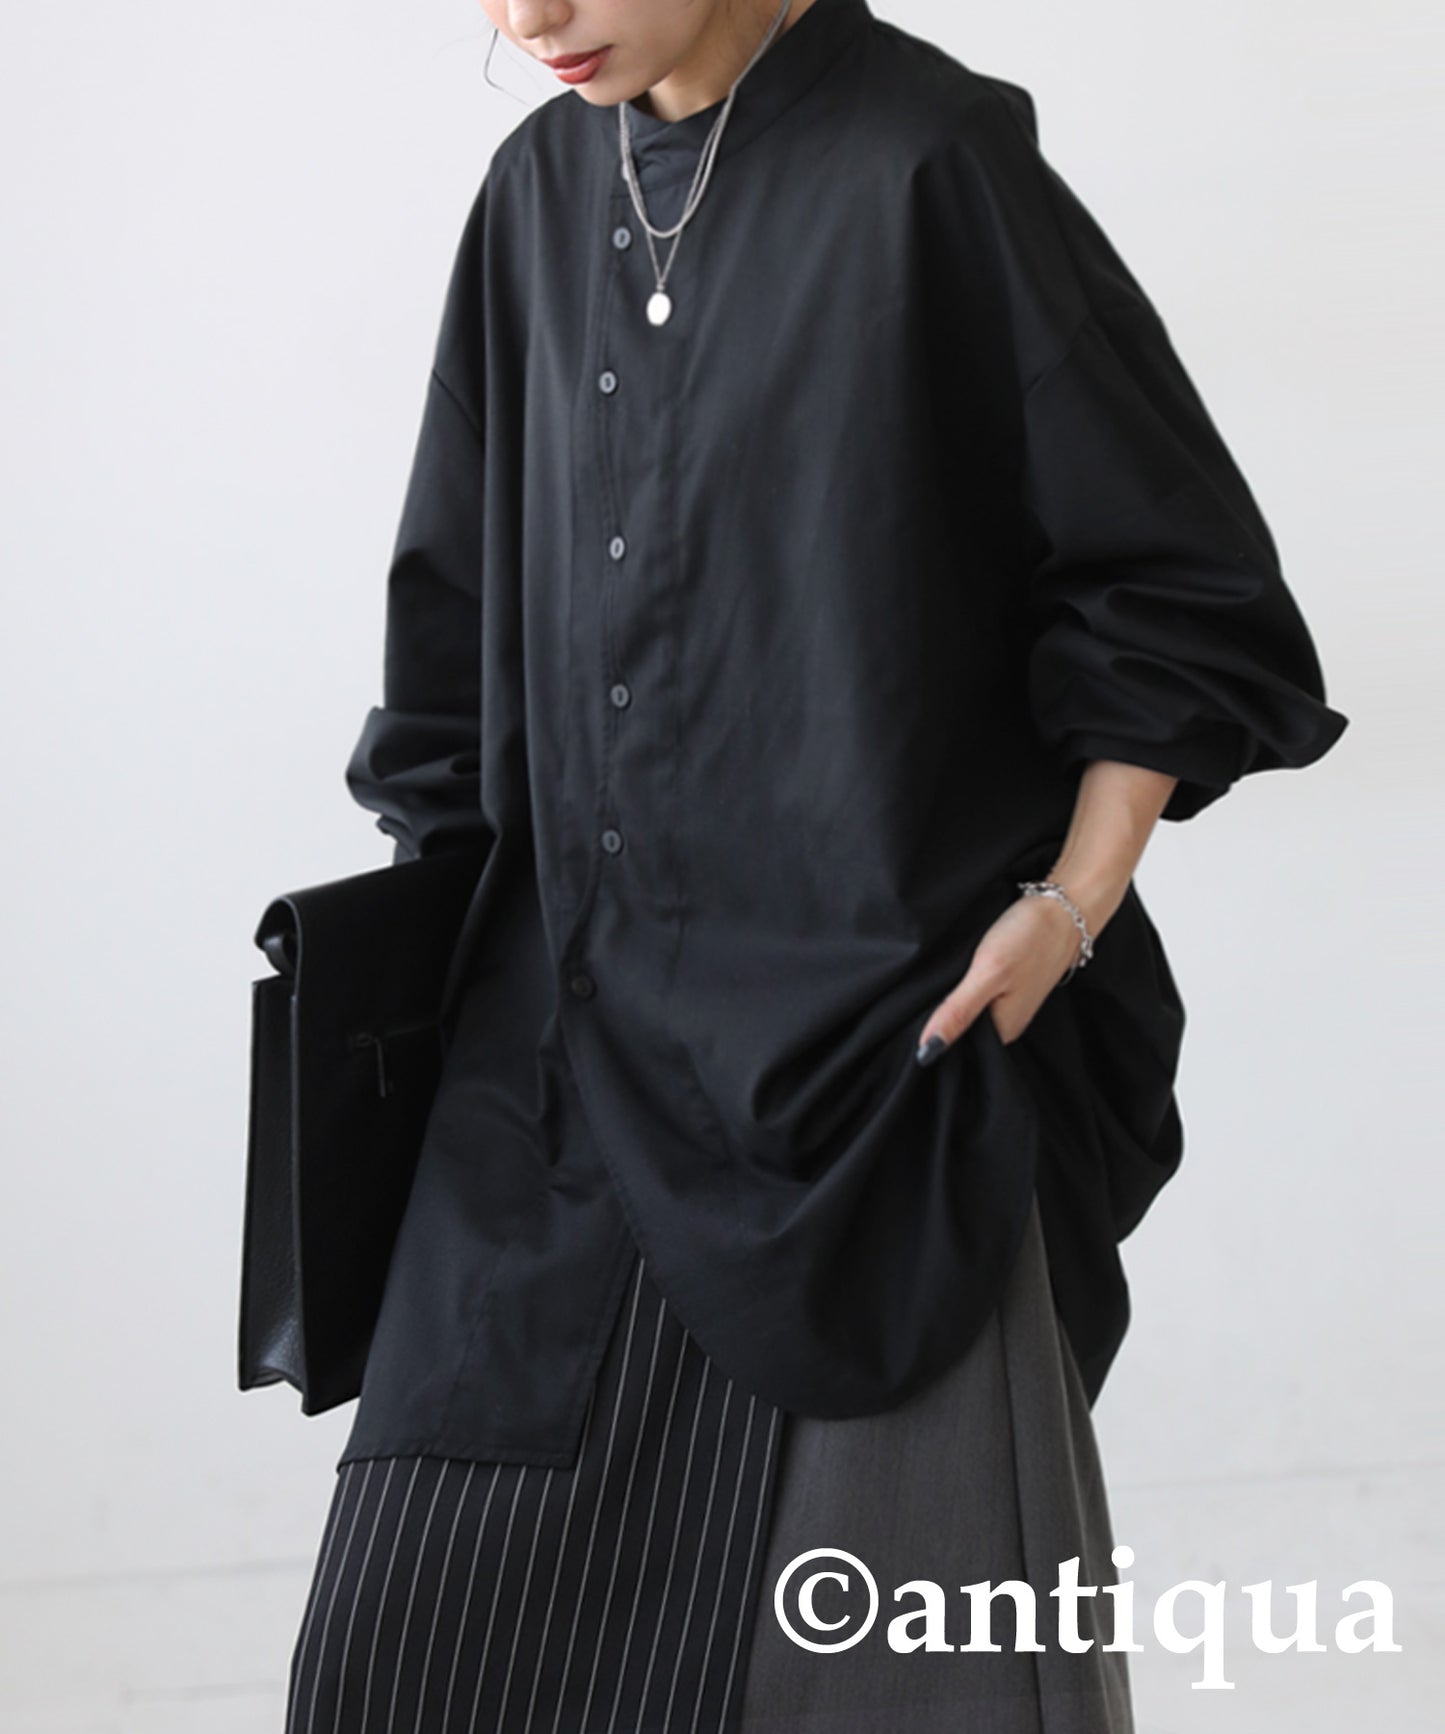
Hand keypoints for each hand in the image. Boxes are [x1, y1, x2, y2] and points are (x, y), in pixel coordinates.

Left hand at [914, 893, 1086, 1060]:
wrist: (1066, 908)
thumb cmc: (1029, 937)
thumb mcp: (988, 973)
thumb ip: (958, 1012)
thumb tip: (927, 1053)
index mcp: (1002, 1031)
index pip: (955, 1049)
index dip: (929, 1039)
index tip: (905, 1025)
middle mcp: (1006, 1024)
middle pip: (961, 1033)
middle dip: (936, 1021)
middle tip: (909, 1004)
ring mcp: (1009, 1006)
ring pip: (968, 1015)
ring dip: (948, 1005)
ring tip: (923, 991)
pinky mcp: (1010, 988)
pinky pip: (978, 997)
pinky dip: (962, 990)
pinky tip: (951, 979)